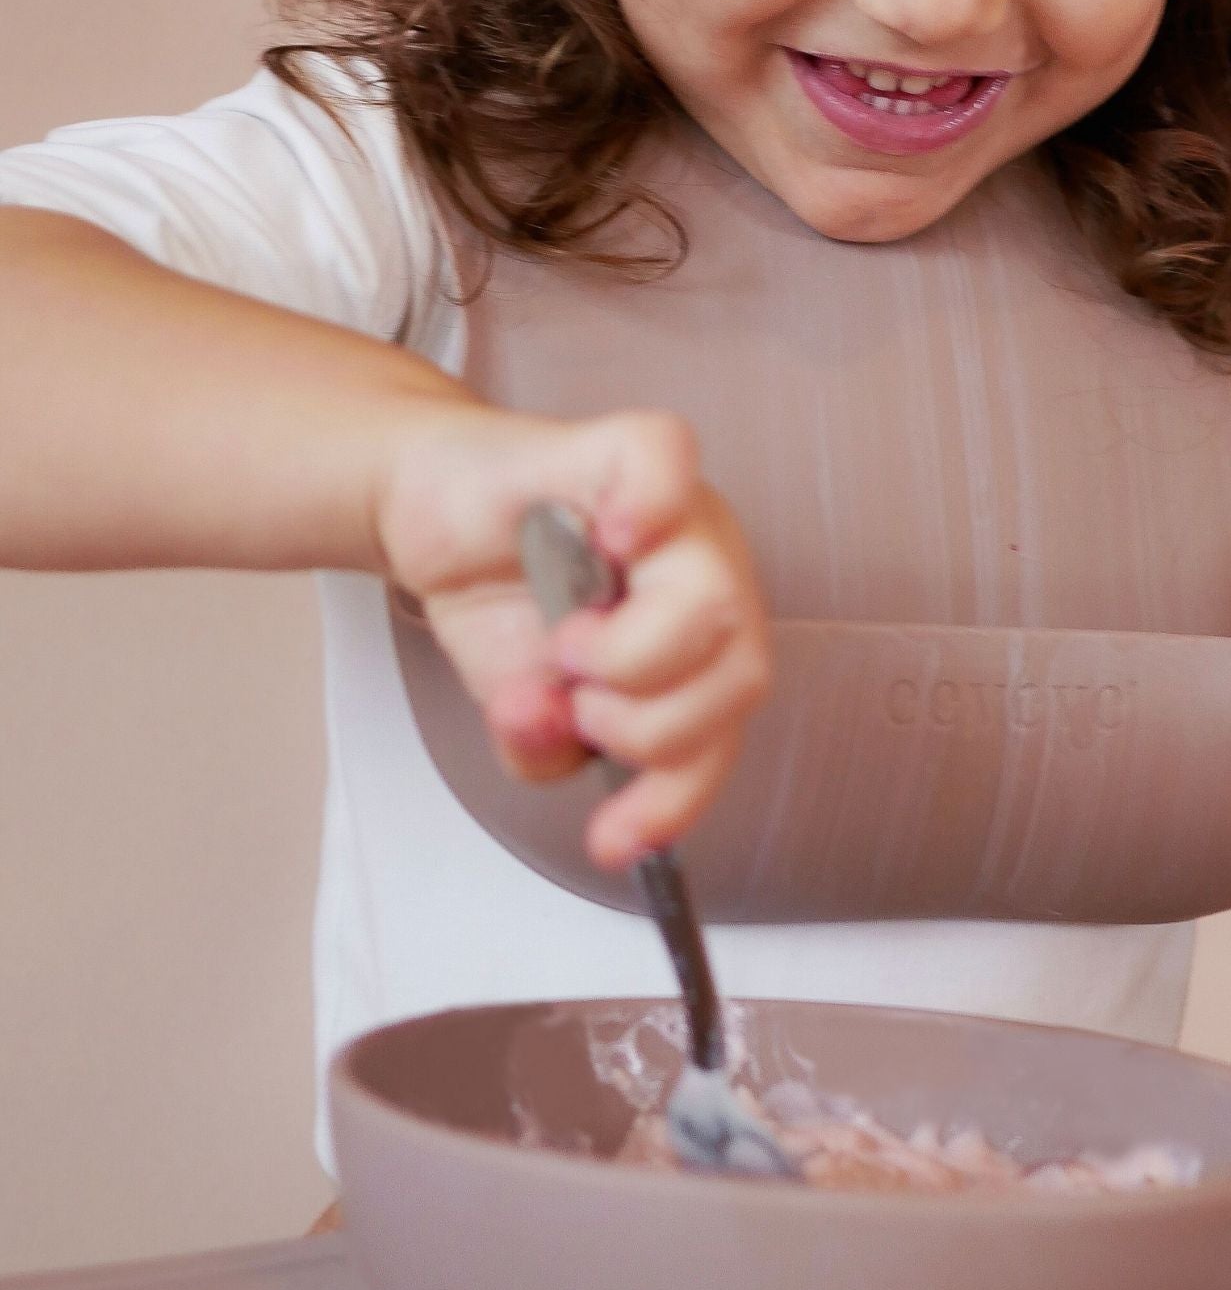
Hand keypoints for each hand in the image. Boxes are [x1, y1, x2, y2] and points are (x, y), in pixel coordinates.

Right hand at [375, 403, 770, 866]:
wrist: (428, 508)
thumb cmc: (497, 594)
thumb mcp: (521, 703)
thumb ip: (548, 745)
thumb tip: (550, 729)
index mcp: (702, 642)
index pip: (723, 730)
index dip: (676, 796)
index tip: (614, 840)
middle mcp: (707, 573)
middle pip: (742, 672)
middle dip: (650, 725)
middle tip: (578, 706)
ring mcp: (675, 510)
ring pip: (714, 598)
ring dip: (630, 656)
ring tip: (566, 648)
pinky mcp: (619, 449)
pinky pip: (664, 460)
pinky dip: (646, 504)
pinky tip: (614, 535)